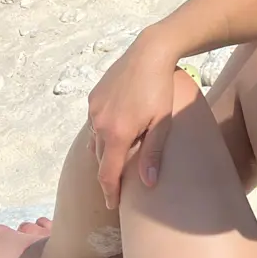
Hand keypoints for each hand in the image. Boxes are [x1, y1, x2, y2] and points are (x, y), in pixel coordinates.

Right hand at [87, 33, 176, 209]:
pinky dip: (102, 131)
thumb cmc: (160, 88)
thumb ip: (153, 153)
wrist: (150, 52)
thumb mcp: (162, 122)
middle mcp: (100, 123)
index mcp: (117, 134)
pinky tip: (114, 130)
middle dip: (108, 172)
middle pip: (99, 158)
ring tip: (116, 158)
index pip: (107, 173)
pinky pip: (95, 122)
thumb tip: (148, 184)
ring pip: (95, 139)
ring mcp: (94, 108)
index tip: (113, 205)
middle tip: (118, 183)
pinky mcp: (94, 96)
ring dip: (104, 151)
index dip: (110, 192)